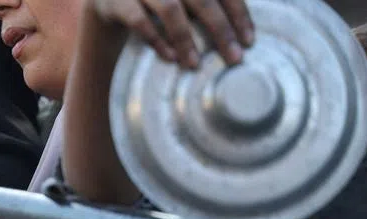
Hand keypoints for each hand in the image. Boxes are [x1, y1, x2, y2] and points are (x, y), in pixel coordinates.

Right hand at [88, 0, 253, 68]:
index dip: (239, 14)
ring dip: (186, 39)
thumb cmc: (156, 0)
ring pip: (171, 9)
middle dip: (221, 30)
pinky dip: (156, 40)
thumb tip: (242, 32)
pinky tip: (169, 57)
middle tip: (234, 58)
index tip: (249, 41)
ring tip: (195, 65)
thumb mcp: (186, 0)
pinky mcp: (117, 2)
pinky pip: (139, 21)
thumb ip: (206, 5)